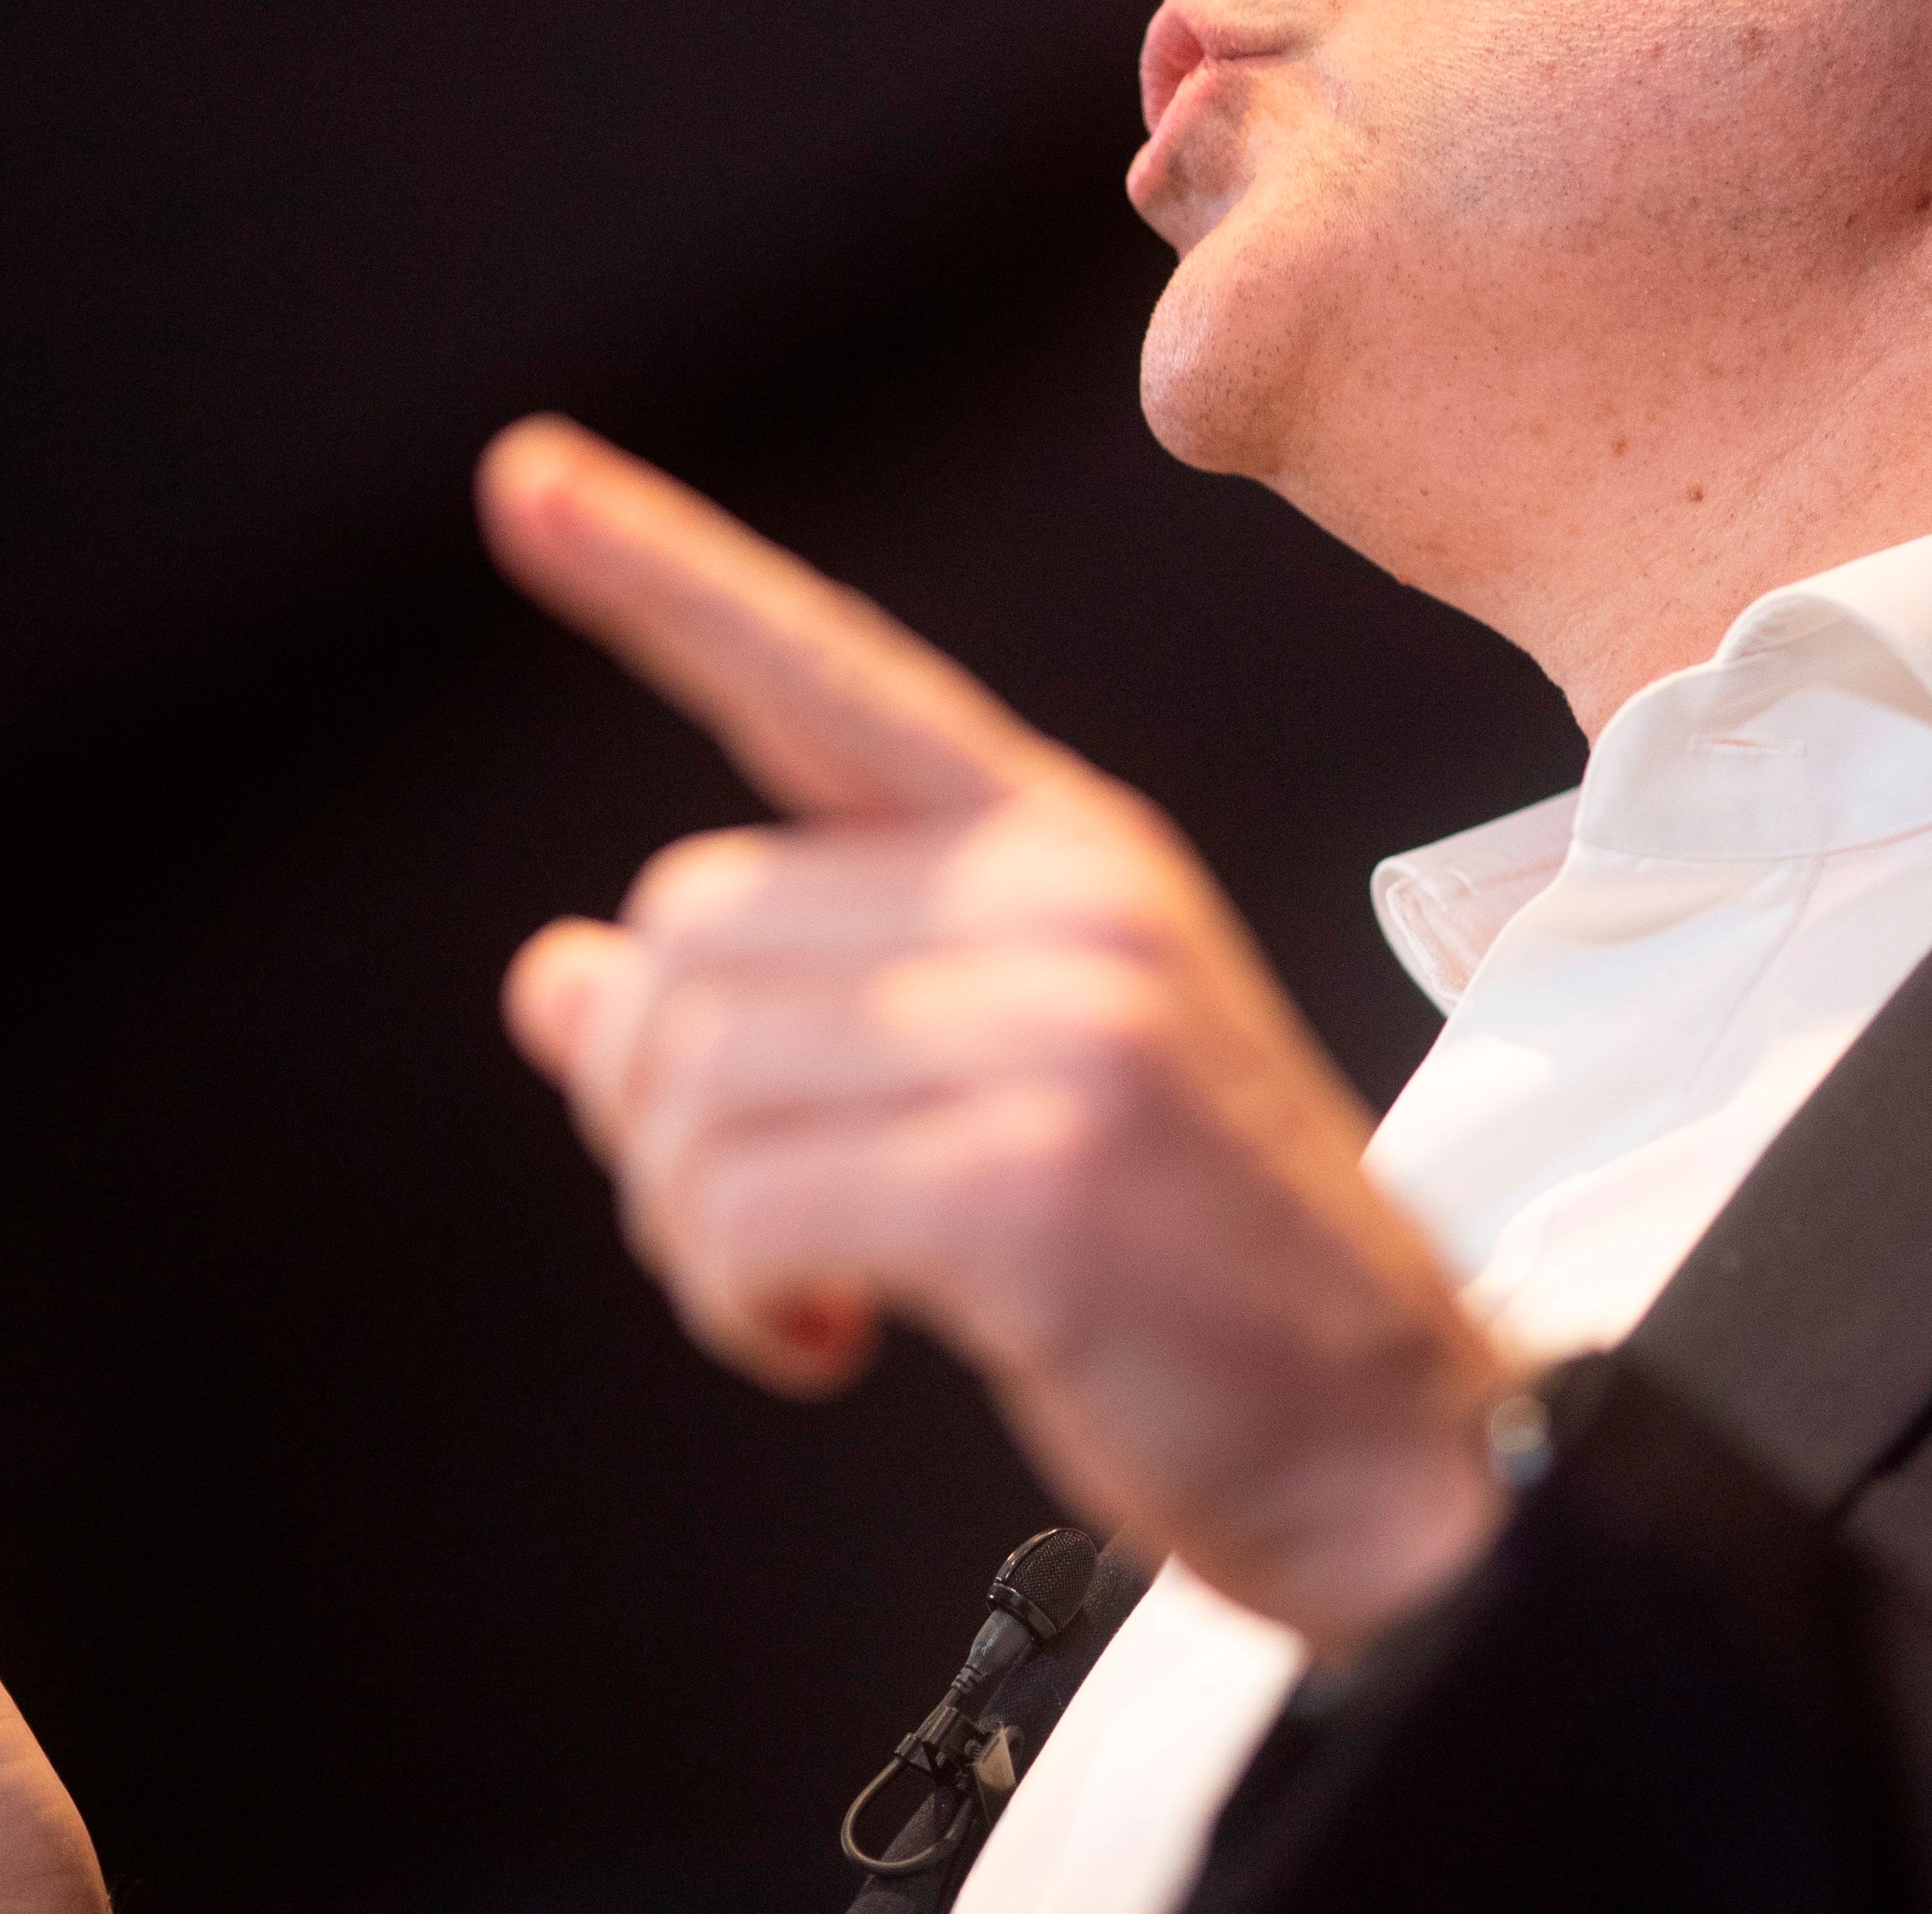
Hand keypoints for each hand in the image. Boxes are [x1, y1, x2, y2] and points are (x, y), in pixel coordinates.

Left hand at [477, 416, 1511, 1659]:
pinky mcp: (1030, 1177)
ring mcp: (1061, 1028)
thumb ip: (784, 1014)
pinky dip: (737, 1301)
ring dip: (695, 1227)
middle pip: (687, 928)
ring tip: (814, 1291)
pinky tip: (828, 1341)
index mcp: (1065, 851)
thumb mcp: (993, 1097)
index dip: (662, 577)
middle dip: (662, 1104)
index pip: (825, 678)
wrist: (1404, 1451)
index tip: (527, 479)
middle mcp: (1066, 901)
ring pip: (687, 1072)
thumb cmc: (1194, 1281)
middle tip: (764, 1224)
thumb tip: (554, 981)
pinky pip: (739, 1206)